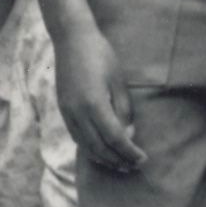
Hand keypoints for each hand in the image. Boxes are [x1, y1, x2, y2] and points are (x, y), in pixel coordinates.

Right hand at [56, 21, 142, 173]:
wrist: (72, 40)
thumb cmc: (101, 56)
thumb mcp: (118, 82)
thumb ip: (123, 110)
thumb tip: (127, 135)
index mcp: (95, 104)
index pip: (115, 138)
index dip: (129, 152)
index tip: (142, 159)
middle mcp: (78, 112)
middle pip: (99, 147)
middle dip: (117, 159)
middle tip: (133, 165)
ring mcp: (67, 113)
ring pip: (85, 145)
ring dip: (103, 158)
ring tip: (119, 164)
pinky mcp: (63, 110)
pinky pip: (76, 137)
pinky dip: (90, 149)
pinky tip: (101, 152)